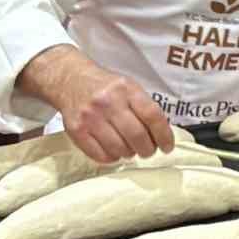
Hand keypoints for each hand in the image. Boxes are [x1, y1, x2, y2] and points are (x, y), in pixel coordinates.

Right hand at [19, 46, 173, 162]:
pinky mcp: (77, 130)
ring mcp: (91, 117)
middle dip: (148, 149)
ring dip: (129, 154)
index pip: (152, 115)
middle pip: (137, 136)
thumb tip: (162, 136)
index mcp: (126, 89)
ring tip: (130, 149)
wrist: (70, 80)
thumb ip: (144, 107)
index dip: (164, 135)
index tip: (168, 147)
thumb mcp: (128, 87)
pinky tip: (114, 151)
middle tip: (148, 151)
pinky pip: (100, 155)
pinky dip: (112, 158)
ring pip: (119, 149)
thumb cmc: (106, 87)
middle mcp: (108, 102)